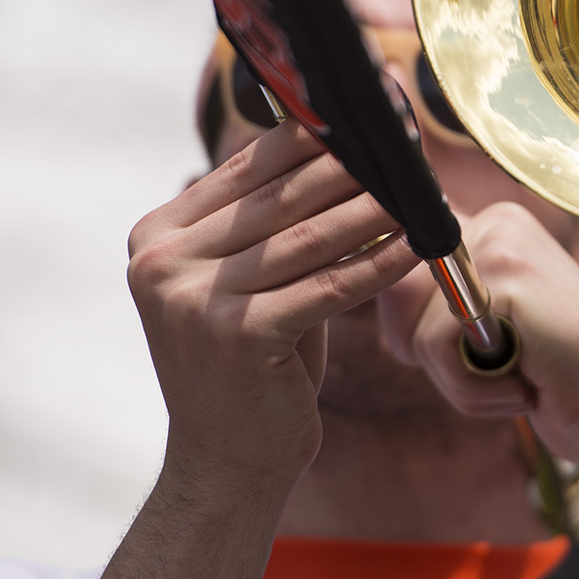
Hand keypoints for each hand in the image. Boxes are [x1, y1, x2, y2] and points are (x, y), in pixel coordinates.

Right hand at [125, 120, 422, 502]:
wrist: (224, 465)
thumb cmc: (251, 366)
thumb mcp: (247, 283)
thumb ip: (272, 223)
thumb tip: (339, 148)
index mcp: (157, 237)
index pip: (248, 167)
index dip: (312, 135)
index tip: (366, 114)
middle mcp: (163, 263)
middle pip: (279, 197)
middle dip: (351, 166)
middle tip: (405, 143)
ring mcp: (196, 300)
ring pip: (309, 238)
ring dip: (374, 209)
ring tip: (421, 189)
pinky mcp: (240, 336)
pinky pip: (329, 287)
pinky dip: (379, 264)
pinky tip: (417, 245)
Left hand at [378, 203, 578, 547]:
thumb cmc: (560, 380)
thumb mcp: (491, 330)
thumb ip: (440, 306)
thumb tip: (382, 300)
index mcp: (495, 228)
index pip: (402, 273)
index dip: (421, 332)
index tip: (483, 355)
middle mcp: (497, 222)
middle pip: (396, 293)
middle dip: (432, 355)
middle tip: (496, 372)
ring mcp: (502, 245)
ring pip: (414, 327)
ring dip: (458, 381)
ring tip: (516, 381)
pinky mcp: (505, 280)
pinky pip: (436, 345)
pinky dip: (471, 390)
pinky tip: (524, 389)